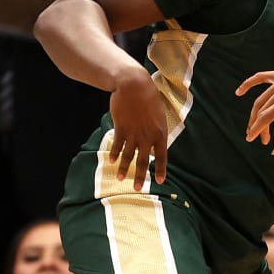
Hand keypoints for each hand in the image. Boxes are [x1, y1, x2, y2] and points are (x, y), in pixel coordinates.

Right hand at [107, 63, 169, 189]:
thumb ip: (157, 129)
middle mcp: (147, 136)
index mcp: (160, 133)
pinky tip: (111, 161)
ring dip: (124, 168)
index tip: (160, 181)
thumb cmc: (148, 96)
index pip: (162, 156)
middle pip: (144, 161)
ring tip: (121, 179)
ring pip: (128, 156)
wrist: (133, 84)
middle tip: (139, 188)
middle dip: (141, 176)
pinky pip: (117, 144)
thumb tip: (154, 141)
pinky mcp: (121, 127)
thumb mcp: (159, 113)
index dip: (161, 169)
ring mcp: (133, 133)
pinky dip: (113, 154)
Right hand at [236, 67, 273, 144]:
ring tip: (254, 126)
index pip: (267, 117)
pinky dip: (250, 83)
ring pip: (262, 97)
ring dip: (256, 113)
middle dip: (258, 124)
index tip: (250, 139)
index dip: (257, 129)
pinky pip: (262, 77)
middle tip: (259, 138)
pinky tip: (240, 91)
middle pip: (263, 108)